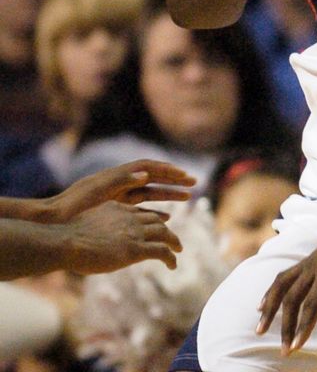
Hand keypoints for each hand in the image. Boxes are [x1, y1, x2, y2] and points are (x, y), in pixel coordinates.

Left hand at [42, 159, 194, 222]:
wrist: (52, 220)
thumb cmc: (71, 205)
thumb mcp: (97, 191)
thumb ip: (121, 181)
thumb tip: (145, 174)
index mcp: (116, 175)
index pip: (148, 167)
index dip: (167, 170)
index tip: (184, 175)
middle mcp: (119, 183)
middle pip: (152, 178)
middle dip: (174, 180)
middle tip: (194, 183)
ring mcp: (117, 196)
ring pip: (149, 193)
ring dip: (168, 194)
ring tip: (188, 198)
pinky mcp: (114, 210)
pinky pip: (139, 208)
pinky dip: (154, 210)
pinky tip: (166, 217)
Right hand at [62, 201, 182, 273]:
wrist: (65, 242)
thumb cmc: (65, 238)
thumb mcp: (84, 224)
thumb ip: (94, 227)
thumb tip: (88, 240)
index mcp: (116, 208)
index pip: (139, 212)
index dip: (150, 218)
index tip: (159, 223)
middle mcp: (129, 217)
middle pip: (156, 221)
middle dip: (165, 229)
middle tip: (171, 239)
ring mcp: (134, 232)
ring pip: (164, 233)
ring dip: (174, 242)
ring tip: (178, 250)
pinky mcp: (136, 249)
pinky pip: (161, 251)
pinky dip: (170, 257)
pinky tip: (172, 265)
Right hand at [256, 207, 316, 355]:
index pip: (311, 304)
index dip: (303, 327)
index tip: (296, 347)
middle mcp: (313, 265)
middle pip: (292, 298)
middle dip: (285, 326)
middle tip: (284, 350)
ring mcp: (307, 261)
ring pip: (280, 285)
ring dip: (269, 308)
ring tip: (260, 328)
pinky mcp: (306, 260)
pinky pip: (283, 276)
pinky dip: (271, 291)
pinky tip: (263, 304)